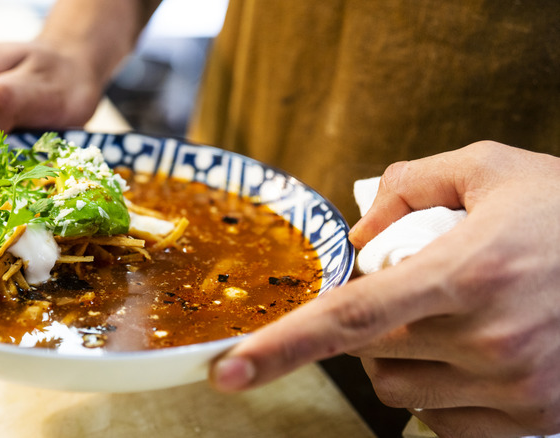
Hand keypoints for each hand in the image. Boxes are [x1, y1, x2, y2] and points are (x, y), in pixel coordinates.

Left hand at [209, 141, 559, 436]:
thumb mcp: (493, 170)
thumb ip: (412, 185)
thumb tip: (359, 234)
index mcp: (466, 274)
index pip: (351, 319)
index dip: (282, 347)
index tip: (228, 370)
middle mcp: (488, 340)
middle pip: (369, 353)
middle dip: (369, 324)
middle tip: (415, 288)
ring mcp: (514, 388)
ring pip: (399, 391)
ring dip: (400, 359)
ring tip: (448, 321)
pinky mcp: (534, 419)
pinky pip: (444, 420)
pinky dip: (440, 391)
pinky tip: (475, 355)